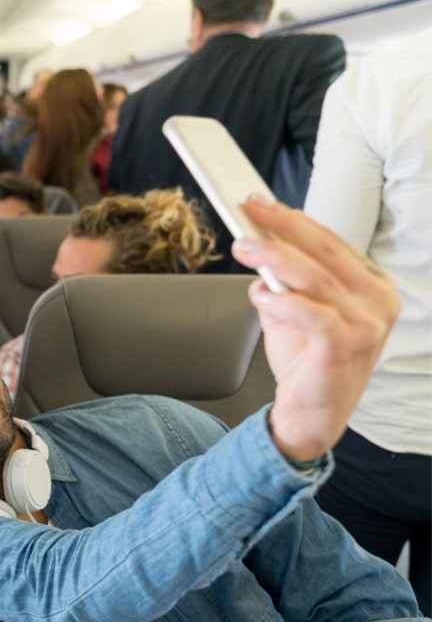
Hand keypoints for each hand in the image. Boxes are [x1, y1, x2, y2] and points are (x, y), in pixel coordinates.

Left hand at [232, 194, 400, 461]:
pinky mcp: (345, 346)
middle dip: (282, 226)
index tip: (262, 205)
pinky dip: (284, 301)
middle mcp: (376, 302)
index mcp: (371, 287)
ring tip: (243, 248)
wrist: (312, 416)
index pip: (332, 243)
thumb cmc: (308, 364)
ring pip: (316, 276)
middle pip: (325, 251)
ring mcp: (366, 324)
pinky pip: (313, 313)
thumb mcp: (293, 314)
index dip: (295, 220)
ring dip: (274, 257)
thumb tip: (259, 255)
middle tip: (249, 211)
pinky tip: (262, 296)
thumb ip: (283, 283)